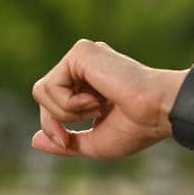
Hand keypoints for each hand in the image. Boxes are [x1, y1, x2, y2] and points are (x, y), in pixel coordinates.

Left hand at [29, 39, 184, 159]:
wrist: (159, 112)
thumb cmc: (137, 128)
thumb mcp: (94, 142)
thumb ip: (66, 141)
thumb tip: (34, 140)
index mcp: (88, 82)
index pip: (51, 102)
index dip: (53, 127)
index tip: (68, 142)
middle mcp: (83, 65)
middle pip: (42, 94)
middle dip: (54, 120)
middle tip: (76, 130)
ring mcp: (82, 56)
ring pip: (42, 90)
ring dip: (67, 111)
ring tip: (98, 107)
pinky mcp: (81, 52)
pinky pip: (51, 84)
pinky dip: (70, 103)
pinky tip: (98, 99)